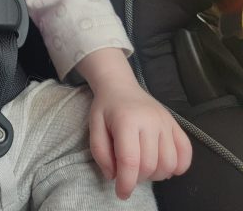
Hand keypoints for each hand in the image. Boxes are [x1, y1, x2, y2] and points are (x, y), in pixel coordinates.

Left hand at [89, 79, 191, 198]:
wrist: (121, 86)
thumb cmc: (106, 108)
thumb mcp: (94, 126)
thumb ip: (100, 153)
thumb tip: (114, 177)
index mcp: (126, 120)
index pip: (130, 160)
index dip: (126, 183)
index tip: (121, 193)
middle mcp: (150, 120)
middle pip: (150, 165)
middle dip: (138, 178)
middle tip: (129, 173)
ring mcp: (165, 122)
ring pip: (169, 163)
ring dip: (156, 175)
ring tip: (143, 167)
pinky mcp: (176, 124)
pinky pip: (186, 153)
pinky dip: (179, 166)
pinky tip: (164, 165)